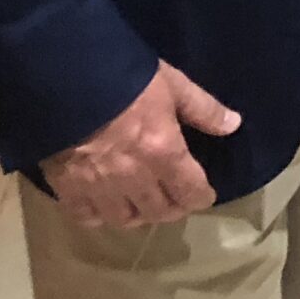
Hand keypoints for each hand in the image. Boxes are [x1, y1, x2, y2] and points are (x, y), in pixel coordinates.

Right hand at [41, 61, 240, 227]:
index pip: (190, 192)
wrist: (65, 80)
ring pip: (124, 220)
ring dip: (137, 215)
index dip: (201, 197)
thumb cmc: (126, 78)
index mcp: (164, 152)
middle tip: (176, 199)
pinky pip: (86, 217)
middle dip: (173, 208)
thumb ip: (203, 109)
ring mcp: (98, 187)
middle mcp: (134, 178)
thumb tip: (233, 125)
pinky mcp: (67, 188)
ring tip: (142, 203)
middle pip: (159, 212)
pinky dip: (99, 216)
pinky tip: (104, 206)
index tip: (204, 195)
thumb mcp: (173, 85)